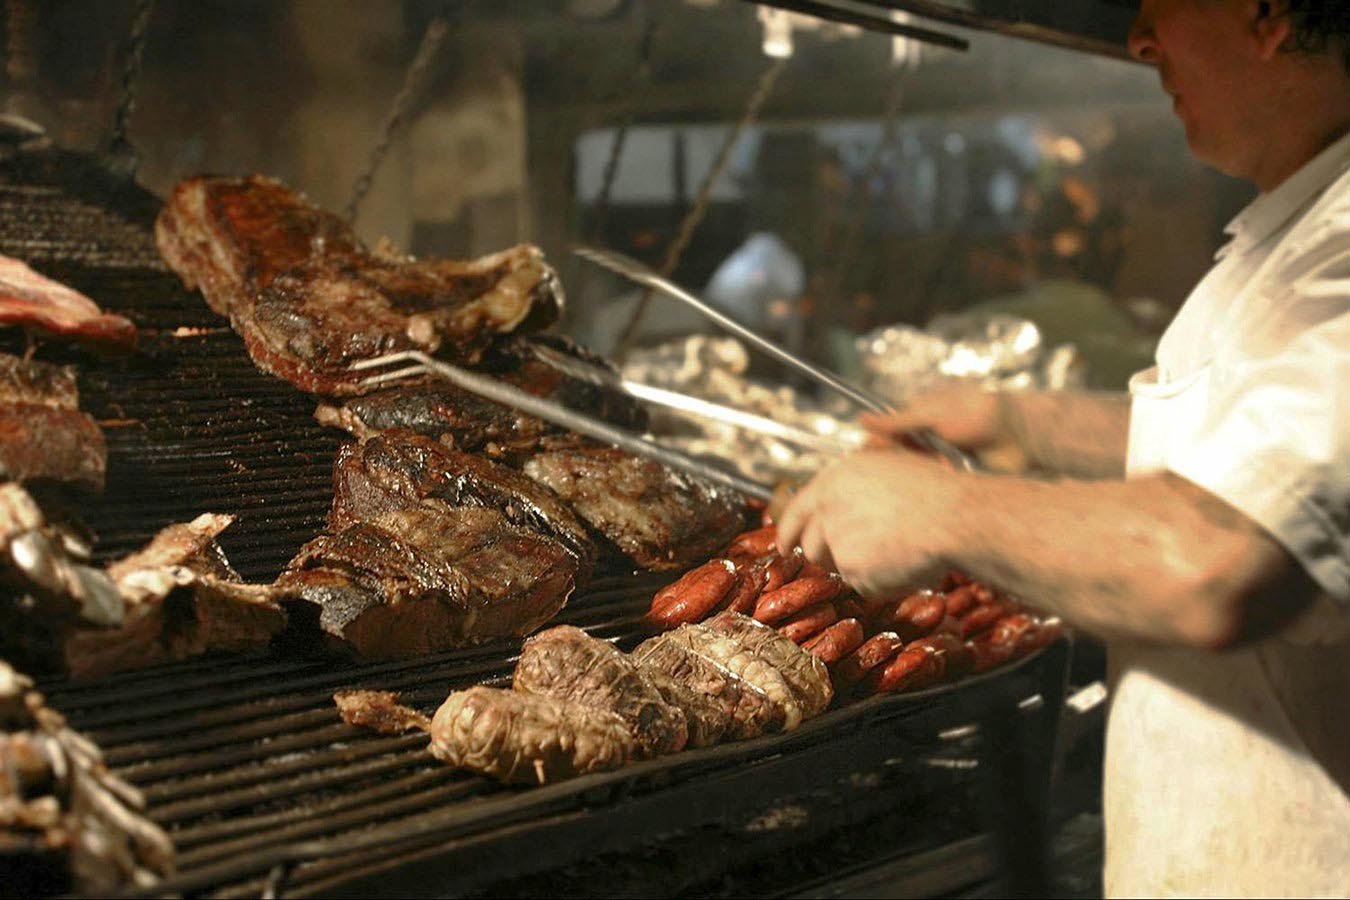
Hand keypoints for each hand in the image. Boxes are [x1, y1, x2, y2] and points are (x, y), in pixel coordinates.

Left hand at [775, 449, 958, 597]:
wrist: (956, 517)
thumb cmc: (935, 492)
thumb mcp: (887, 468)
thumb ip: (853, 486)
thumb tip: (837, 503)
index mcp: (834, 478)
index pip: (796, 510)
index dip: (788, 531)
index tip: (786, 544)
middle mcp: (828, 507)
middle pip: (811, 545)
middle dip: (831, 555)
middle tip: (863, 554)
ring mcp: (837, 539)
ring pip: (836, 567)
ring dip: (859, 567)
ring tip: (894, 551)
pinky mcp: (853, 568)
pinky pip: (863, 585)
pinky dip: (882, 583)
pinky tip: (905, 563)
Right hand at [861, 384, 1025, 470]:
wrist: (1023, 436)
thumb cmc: (978, 415)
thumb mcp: (933, 413)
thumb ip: (898, 420)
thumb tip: (860, 419)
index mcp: (921, 418)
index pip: (887, 433)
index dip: (877, 444)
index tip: (870, 452)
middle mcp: (928, 440)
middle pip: (898, 457)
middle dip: (901, 462)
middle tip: (918, 459)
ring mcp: (942, 461)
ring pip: (915, 474)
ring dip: (923, 472)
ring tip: (944, 463)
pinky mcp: (955, 481)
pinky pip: (935, 488)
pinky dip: (938, 485)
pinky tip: (949, 476)